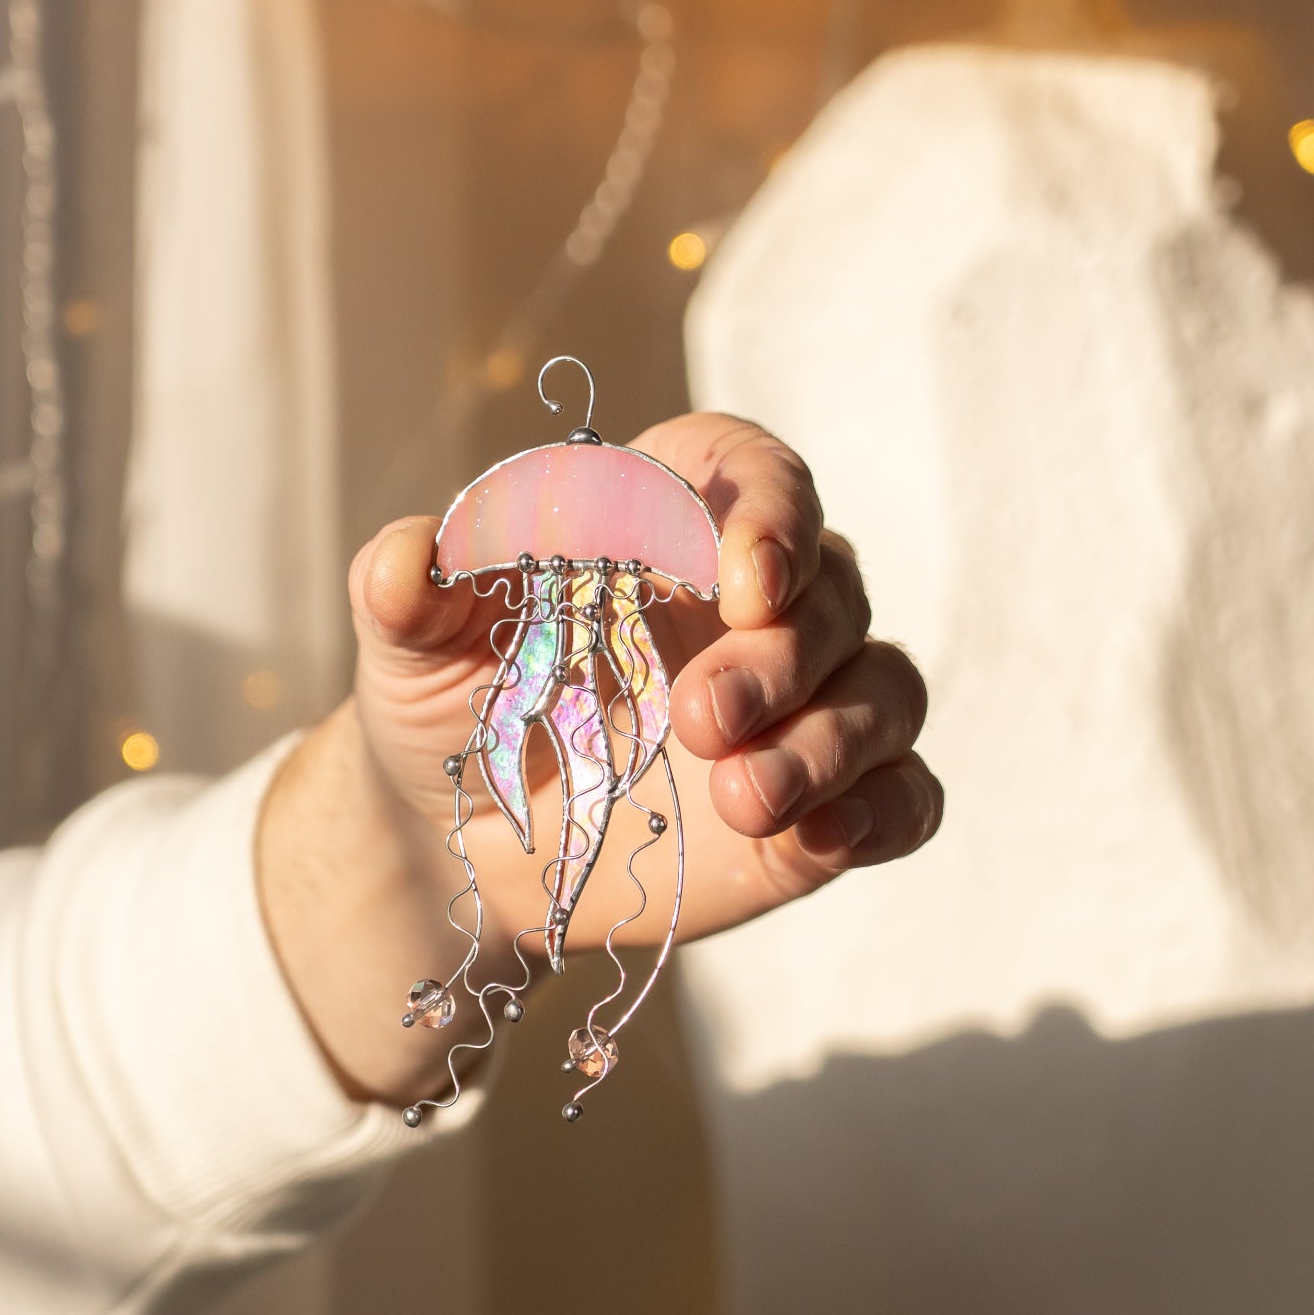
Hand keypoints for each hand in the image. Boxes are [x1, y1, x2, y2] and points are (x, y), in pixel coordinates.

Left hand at [258, 414, 940, 1103]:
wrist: (462, 842)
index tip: (743, 576)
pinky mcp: (821, 804)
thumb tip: (409, 556)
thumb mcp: (409, 643)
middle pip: (835, 588)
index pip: (755, 472)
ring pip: (887, 690)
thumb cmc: (450, 704)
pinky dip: (885, 810)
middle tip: (698, 717)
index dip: (772, 510)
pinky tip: (820, 838)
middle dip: (785, 652)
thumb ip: (406, 587)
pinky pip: (907, 795)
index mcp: (669, 524)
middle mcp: (755, 606)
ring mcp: (801, 706)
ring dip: (831, 740)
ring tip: (740, 798)